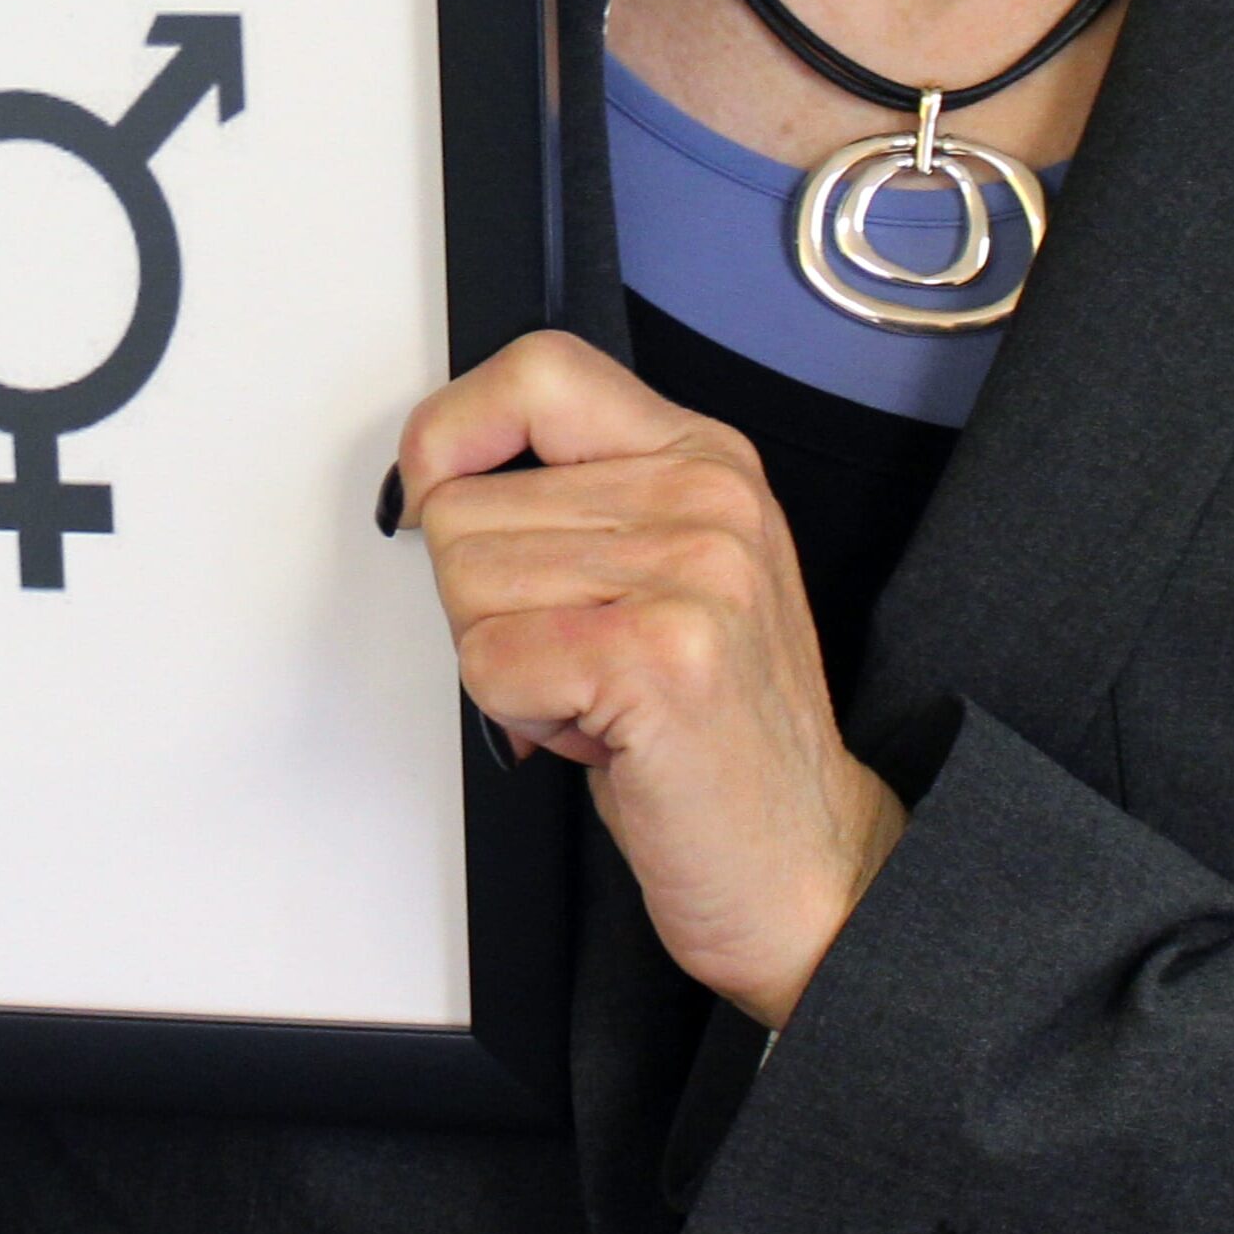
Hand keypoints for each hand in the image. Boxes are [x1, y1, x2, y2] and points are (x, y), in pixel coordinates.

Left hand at [396, 328, 905, 1028]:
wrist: (802, 862)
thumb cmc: (709, 729)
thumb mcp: (663, 570)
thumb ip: (573, 497)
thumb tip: (431, 470)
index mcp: (704, 456)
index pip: (537, 371)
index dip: (452, 430)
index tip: (435, 492)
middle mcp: (707, 497)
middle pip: (467, 504)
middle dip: (484, 600)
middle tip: (571, 656)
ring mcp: (693, 572)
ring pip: (466, 582)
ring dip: (501, 663)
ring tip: (591, 693)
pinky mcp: (658, 655)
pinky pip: (487, 660)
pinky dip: (515, 714)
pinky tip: (593, 732)